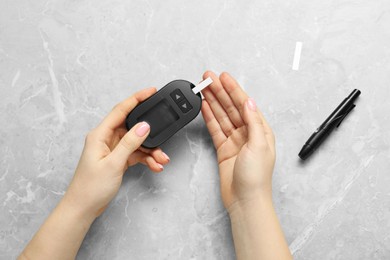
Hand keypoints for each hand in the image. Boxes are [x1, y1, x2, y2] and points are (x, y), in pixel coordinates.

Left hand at [64, 87, 169, 218]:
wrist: (84, 207)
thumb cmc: (90, 187)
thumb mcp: (113, 163)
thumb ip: (129, 143)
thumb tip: (143, 126)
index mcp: (100, 134)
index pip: (121, 110)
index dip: (137, 98)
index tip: (151, 91)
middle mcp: (106, 139)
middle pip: (132, 126)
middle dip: (150, 132)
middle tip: (163, 130)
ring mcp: (112, 149)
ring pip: (137, 142)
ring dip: (150, 150)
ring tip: (161, 159)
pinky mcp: (117, 159)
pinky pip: (136, 153)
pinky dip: (146, 158)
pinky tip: (155, 165)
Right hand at [201, 71, 275, 211]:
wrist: (245, 200)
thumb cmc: (256, 177)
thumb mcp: (259, 145)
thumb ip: (253, 122)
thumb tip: (249, 102)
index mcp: (260, 130)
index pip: (245, 104)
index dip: (233, 89)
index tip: (223, 77)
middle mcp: (247, 133)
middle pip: (231, 107)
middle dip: (220, 91)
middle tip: (208, 78)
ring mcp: (235, 140)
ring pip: (222, 115)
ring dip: (213, 101)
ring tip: (203, 88)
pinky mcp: (223, 148)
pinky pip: (215, 129)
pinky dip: (209, 117)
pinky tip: (204, 106)